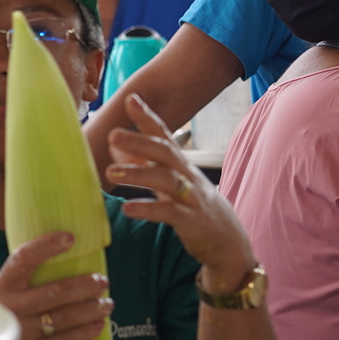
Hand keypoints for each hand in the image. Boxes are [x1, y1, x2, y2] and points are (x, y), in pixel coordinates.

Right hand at [0, 230, 112, 339]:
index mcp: (1, 287)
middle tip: (102, 281)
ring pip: (66, 316)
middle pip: (56, 291)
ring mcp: (21, 332)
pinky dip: (85, 331)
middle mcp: (11, 307)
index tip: (69, 238)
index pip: (24, 259)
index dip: (47, 246)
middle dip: (85, 285)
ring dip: (92, 308)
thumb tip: (59, 262)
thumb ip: (20, 284)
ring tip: (107, 304)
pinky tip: (98, 325)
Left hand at [106, 95, 254, 290]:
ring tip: (111, 172)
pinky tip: (127, 208)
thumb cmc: (192, 205)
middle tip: (113, 134)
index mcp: (180, 164)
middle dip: (139, 142)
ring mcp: (191, 197)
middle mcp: (187, 175)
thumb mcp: (167, 183)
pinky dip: (148, 209)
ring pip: (167, 180)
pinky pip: (169, 213)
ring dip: (138, 174)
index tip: (130, 98)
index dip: (147, 117)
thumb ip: (142, 164)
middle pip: (165, 152)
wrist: (227, 240)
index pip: (163, 135)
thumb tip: (114, 147)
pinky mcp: (192, 221)